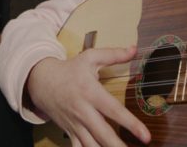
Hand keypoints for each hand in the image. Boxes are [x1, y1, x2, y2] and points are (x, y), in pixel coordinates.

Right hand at [26, 45, 150, 146]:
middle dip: (117, 146)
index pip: (113, 110)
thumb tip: (134, 49)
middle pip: (103, 134)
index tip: (145, 136)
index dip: (131, 123)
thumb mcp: (90, 58)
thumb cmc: (69, 70)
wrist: (40, 81)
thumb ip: (113, 54)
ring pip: (91, 145)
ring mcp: (75, 124)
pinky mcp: (69, 132)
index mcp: (90, 92)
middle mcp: (83, 111)